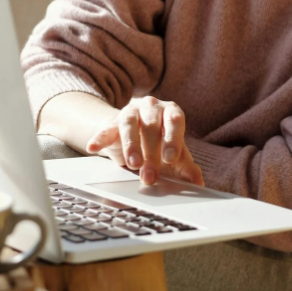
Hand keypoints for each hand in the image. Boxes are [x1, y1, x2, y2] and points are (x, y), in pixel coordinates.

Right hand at [85, 96, 204, 186]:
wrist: (133, 133)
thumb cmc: (159, 142)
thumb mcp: (173, 153)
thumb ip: (186, 167)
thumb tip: (198, 183)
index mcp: (170, 112)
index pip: (174, 121)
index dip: (172, 139)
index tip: (170, 158)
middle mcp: (151, 107)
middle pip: (151, 126)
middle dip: (151, 153)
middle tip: (150, 176)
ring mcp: (130, 112)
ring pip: (129, 124)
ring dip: (131, 145)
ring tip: (132, 164)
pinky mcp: (111, 122)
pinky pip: (105, 129)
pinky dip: (99, 138)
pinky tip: (93, 147)